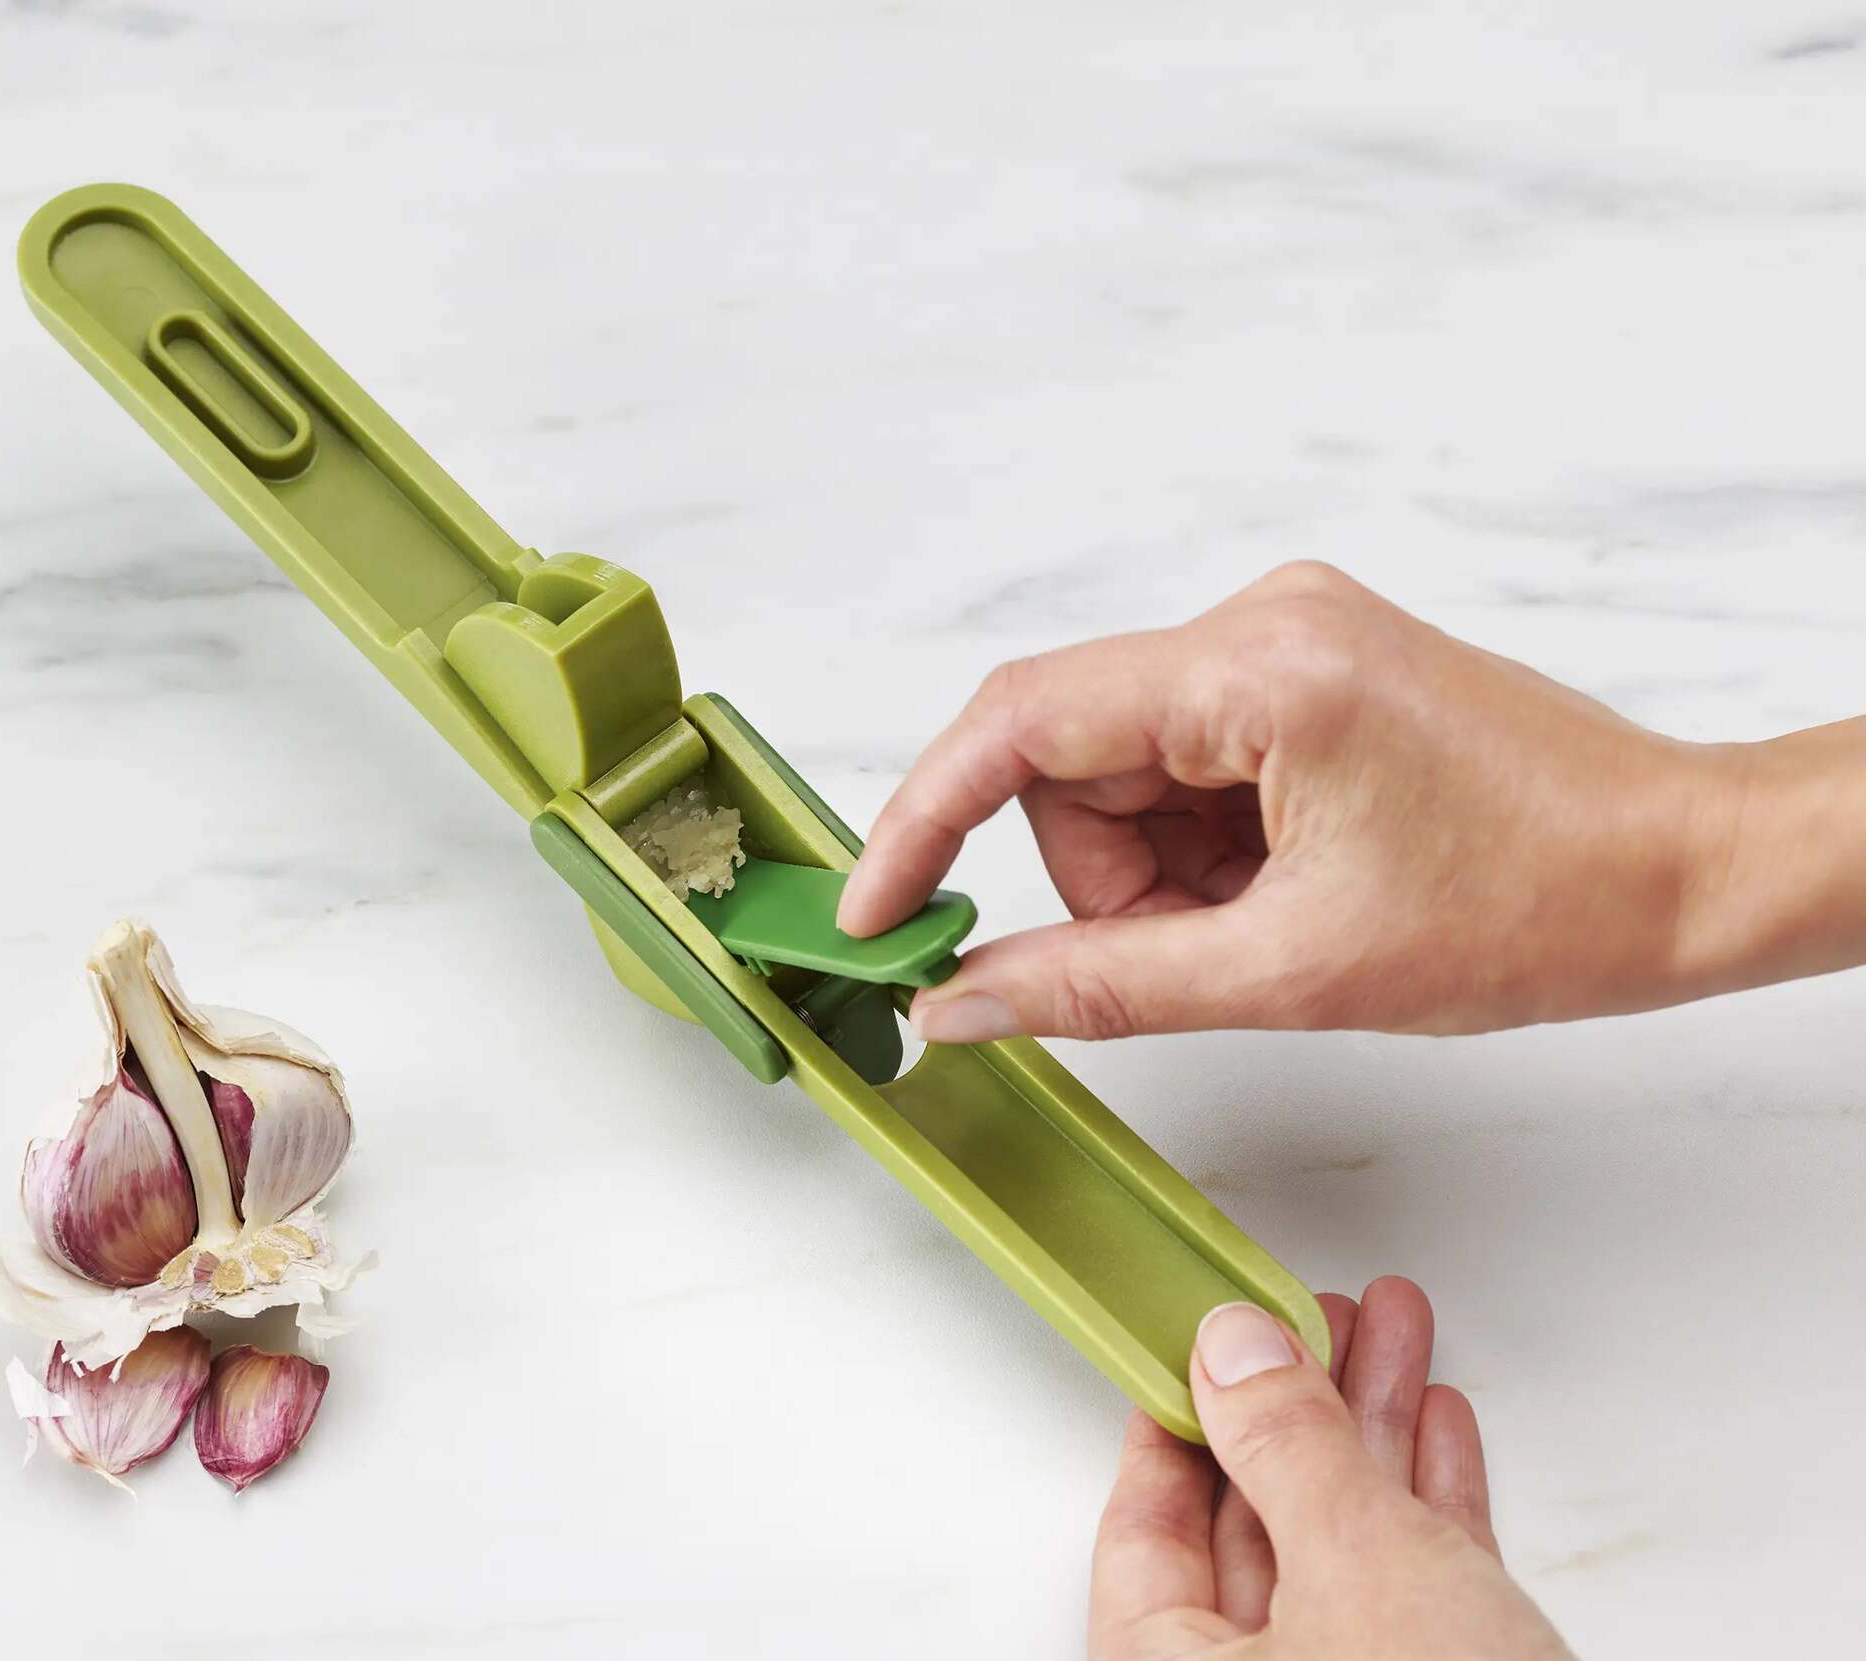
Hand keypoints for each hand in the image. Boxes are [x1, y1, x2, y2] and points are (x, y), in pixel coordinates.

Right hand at [839, 562, 1865, 1040]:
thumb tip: (960, 997)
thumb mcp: (1293, 971)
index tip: (875, 914)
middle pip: (1075, 760)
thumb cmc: (1537, 908)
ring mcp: (1286, 635)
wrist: (1681, 871)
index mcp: (1262, 668)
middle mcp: (1263, 618)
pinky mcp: (1305, 668)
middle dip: (1106, 880)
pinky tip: (1285, 891)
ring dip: (1159, 874)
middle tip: (1197, 958)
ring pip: (1125, 771)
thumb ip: (1099, 985)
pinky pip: (1185, 763)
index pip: (1023, 722)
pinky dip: (1202, 850)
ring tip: (1270, 929)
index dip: (925, 819)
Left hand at [1089, 1278, 1569, 1659]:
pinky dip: (1430, 1509)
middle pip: (1255, 1525)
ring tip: (1393, 1336)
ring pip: (1342, 1550)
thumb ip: (1286, 1444)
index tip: (1209, 1336)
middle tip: (1321, 1314)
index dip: (1184, 1415)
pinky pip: (1412, 1596)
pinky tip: (1439, 1434)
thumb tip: (1231, 1349)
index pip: (1145, 1527)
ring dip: (1374, 1434)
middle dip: (1301, 1404)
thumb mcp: (1356, 1565)